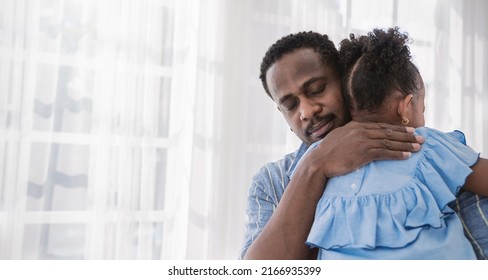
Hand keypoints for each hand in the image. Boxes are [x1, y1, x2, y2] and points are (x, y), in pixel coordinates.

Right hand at [304, 121, 423, 177]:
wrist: (319, 161)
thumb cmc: (327, 152)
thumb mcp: (339, 137)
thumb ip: (352, 134)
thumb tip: (359, 136)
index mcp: (356, 126)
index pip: (381, 126)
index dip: (397, 129)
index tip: (409, 130)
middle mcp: (361, 131)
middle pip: (389, 132)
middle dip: (406, 135)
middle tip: (420, 137)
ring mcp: (363, 142)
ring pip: (389, 142)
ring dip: (405, 145)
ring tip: (418, 147)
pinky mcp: (364, 153)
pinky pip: (384, 153)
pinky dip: (397, 154)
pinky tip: (406, 155)